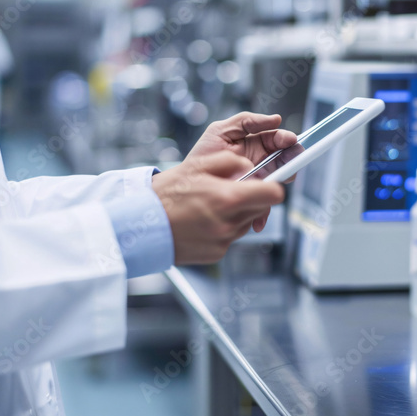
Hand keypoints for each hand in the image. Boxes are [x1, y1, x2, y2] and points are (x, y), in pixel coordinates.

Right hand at [153, 152, 284, 264]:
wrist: (143, 225)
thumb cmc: (166, 194)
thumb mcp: (197, 166)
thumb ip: (229, 161)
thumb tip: (250, 167)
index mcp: (229, 197)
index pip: (273, 194)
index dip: (272, 187)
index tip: (266, 183)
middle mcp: (230, 223)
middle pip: (261, 209)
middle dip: (252, 199)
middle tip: (231, 191)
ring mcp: (224, 241)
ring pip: (246, 223)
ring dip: (237, 214)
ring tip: (211, 206)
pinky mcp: (217, 254)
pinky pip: (231, 238)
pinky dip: (224, 228)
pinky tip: (204, 221)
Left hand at [185, 112, 296, 231]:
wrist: (187, 182)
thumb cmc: (204, 154)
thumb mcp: (221, 130)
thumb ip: (247, 121)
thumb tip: (275, 119)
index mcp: (256, 144)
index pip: (278, 140)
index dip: (286, 139)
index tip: (290, 140)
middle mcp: (261, 162)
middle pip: (284, 160)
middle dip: (291, 160)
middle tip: (293, 162)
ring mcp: (257, 182)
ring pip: (277, 183)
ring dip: (278, 186)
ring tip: (273, 186)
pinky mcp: (251, 199)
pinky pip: (263, 206)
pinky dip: (263, 212)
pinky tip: (258, 214)